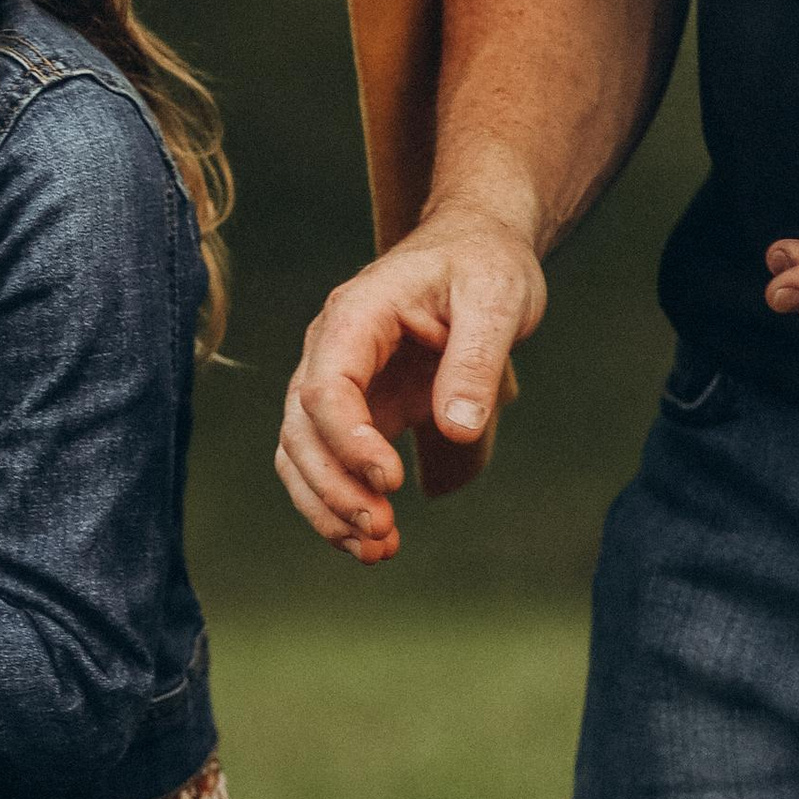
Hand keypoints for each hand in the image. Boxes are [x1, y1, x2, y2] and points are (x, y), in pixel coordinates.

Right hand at [277, 202, 546, 562]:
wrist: (475, 248)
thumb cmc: (484, 264)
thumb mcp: (497, 300)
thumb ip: (475, 361)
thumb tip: (457, 431)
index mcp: (356, 315)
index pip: (325, 386)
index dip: (348, 440)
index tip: (390, 480)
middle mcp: (330, 351)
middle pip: (300, 429)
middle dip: (334, 488)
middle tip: (383, 532)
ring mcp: (336, 383)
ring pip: (300, 454)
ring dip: (328, 507)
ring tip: (378, 550)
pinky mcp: (355, 411)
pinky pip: (327, 464)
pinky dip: (340, 504)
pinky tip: (374, 540)